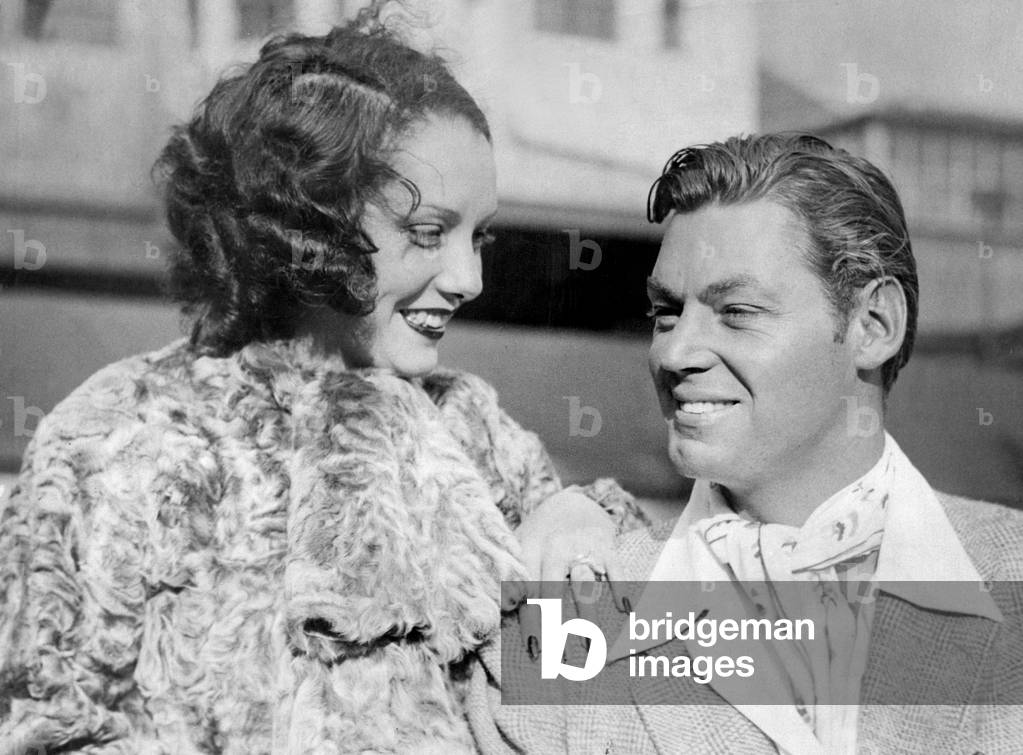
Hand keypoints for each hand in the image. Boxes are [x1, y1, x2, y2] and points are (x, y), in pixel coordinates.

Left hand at [510, 490, 627, 659]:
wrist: (571, 502)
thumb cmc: (541, 537)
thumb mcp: (521, 548)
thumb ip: (514, 576)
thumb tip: (505, 611)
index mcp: (529, 550)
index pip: (526, 590)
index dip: (529, 621)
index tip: (533, 650)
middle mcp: (553, 547)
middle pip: (551, 591)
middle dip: (553, 626)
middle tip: (557, 658)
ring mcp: (581, 545)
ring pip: (583, 583)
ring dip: (587, 616)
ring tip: (591, 645)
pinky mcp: (605, 544)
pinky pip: (614, 567)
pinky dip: (620, 587)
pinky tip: (625, 610)